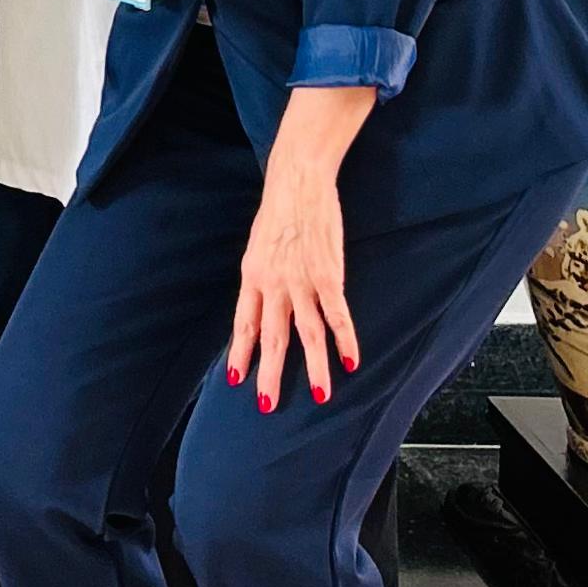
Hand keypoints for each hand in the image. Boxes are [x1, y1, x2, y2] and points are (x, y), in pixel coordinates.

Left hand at [226, 157, 359, 412]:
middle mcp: (273, 284)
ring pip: (308, 334)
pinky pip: (338, 316)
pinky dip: (346, 340)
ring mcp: (302, 282)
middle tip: (268, 405)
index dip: (241, 352)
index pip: (243, 323)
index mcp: (252, 276)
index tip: (237, 379)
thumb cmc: (278, 212)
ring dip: (315, 368)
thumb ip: (261, 277)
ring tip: (322, 395)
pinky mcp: (330, 276)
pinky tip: (351, 361)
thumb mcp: (258, 245)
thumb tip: (263, 303)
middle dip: (270, 374)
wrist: (298, 181)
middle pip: (272, 337)